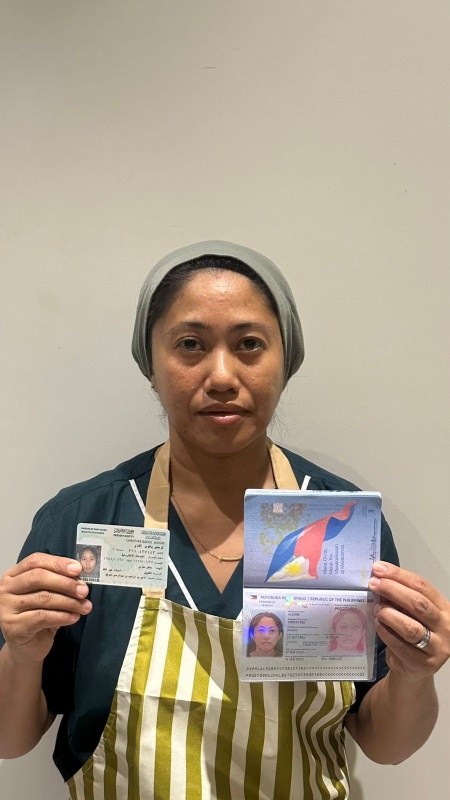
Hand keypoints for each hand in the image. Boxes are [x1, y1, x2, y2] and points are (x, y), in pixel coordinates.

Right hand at [0, 553, 91, 664]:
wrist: (27, 648)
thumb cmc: (38, 617)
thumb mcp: (49, 595)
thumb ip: (59, 583)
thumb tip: (81, 576)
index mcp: (14, 575)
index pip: (35, 561)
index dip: (58, 563)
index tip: (78, 569)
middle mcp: (5, 588)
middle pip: (38, 577)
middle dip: (65, 583)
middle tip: (84, 590)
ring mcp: (6, 607)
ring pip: (43, 598)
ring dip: (69, 602)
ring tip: (85, 606)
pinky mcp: (12, 626)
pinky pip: (42, 617)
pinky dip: (62, 616)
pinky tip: (74, 617)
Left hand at [369, 561, 449, 679]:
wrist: (415, 668)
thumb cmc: (414, 633)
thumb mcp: (412, 613)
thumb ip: (401, 598)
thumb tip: (380, 579)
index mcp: (445, 608)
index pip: (423, 586)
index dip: (399, 575)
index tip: (378, 569)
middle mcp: (446, 627)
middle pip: (418, 604)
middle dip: (393, 590)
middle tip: (374, 585)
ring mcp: (438, 648)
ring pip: (411, 627)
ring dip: (389, 614)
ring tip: (377, 609)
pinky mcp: (424, 664)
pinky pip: (401, 646)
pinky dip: (386, 633)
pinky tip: (378, 625)